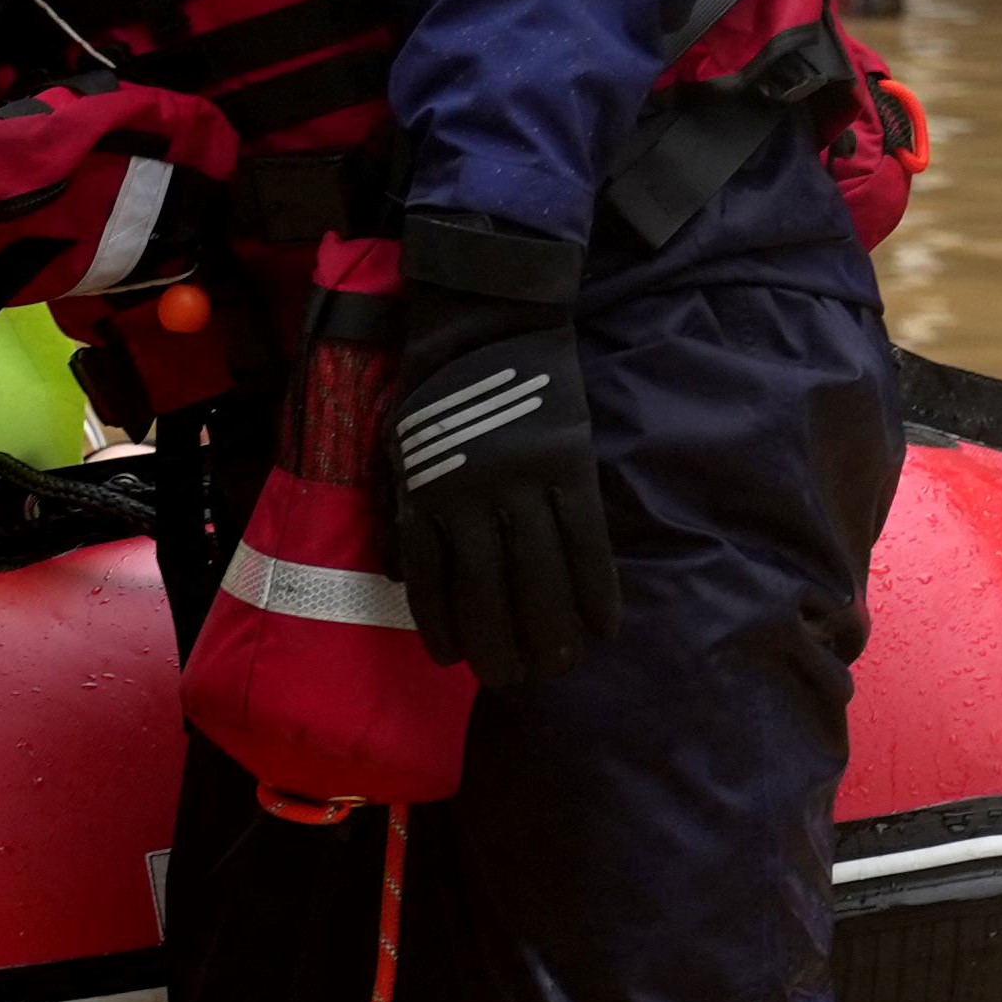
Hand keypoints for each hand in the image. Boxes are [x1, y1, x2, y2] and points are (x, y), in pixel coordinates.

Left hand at [382, 214, 614, 684]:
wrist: (489, 321)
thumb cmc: (437, 388)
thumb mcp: (399, 448)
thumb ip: (408, 509)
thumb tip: (408, 578)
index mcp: (423, 493)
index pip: (431, 580)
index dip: (444, 626)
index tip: (456, 661)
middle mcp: (470, 498)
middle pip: (488, 592)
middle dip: (501, 645)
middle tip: (515, 679)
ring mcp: (522, 484)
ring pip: (539, 578)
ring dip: (550, 631)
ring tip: (557, 666)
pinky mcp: (569, 468)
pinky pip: (587, 544)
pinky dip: (596, 589)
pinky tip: (603, 625)